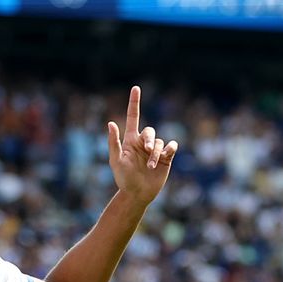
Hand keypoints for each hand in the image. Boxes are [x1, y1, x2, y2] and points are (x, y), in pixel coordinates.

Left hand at [105, 86, 178, 207]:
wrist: (137, 194)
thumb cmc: (123, 179)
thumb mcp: (116, 161)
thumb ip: (114, 142)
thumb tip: (111, 123)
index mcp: (130, 140)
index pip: (133, 117)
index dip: (134, 102)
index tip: (136, 88)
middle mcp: (143, 143)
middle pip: (149, 131)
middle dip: (149, 140)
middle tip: (146, 153)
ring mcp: (155, 150)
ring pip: (160, 141)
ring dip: (155, 153)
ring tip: (150, 167)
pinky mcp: (166, 158)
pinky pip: (171, 146)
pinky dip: (169, 149)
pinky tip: (165, 156)